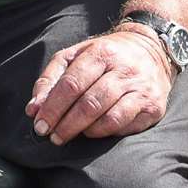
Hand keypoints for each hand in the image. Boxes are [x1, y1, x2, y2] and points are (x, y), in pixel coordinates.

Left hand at [25, 28, 173, 144]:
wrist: (152, 50)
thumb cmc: (106, 56)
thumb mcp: (76, 56)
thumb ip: (51, 79)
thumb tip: (33, 109)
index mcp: (101, 52)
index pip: (71, 84)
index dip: (53, 107)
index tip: (40, 124)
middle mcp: (123, 69)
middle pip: (89, 103)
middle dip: (66, 124)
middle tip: (52, 137)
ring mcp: (140, 88)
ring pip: (108, 117)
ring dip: (84, 131)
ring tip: (70, 135)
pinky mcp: (153, 106)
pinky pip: (124, 125)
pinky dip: (104, 132)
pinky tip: (94, 131)